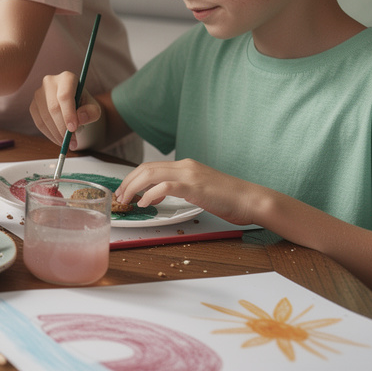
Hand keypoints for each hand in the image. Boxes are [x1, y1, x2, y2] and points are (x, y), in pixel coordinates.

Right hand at [30, 71, 100, 148]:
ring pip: (45, 117)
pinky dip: (49, 134)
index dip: (68, 114)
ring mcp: (38, 93)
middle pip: (53, 107)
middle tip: (72, 142)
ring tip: (68, 143)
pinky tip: (59, 139)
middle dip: (62, 128)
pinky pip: (39, 123)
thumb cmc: (84, 105)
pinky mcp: (33, 105)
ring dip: (56, 134)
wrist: (73, 105)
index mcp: (66, 78)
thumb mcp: (94, 108)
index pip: (65, 96)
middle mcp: (49, 82)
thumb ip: (92, 112)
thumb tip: (80, 118)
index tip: (73, 129)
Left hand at [117, 159, 271, 225]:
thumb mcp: (200, 189)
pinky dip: (150, 194)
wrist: (252, 199)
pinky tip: (144, 204)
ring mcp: (190, 175)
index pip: (150, 166)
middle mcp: (185, 166)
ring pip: (150, 174)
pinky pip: (165, 186)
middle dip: (127, 182)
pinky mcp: (195, 187)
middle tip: (119, 196)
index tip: (124, 190)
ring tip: (126, 200)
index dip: (133, 177)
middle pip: (145, 168)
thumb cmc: (229, 199)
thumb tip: (158, 195)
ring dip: (133, 188)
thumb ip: (180, 189)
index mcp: (186, 166)